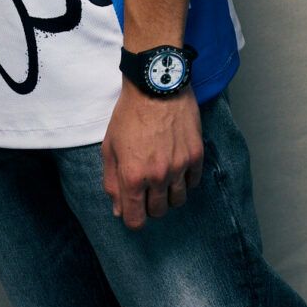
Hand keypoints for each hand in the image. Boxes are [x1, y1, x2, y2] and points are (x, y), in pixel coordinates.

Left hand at [101, 85, 202, 229]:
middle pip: (158, 212)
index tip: (133, 210)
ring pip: (178, 201)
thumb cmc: (129, 115)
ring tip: (163, 177)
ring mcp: (180, 166)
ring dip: (168, 195)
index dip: (133, 219)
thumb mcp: (110, 148)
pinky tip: (176, 166)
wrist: (156, 86)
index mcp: (133, 177)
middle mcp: (158, 176)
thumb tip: (119, 209)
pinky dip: (185, 180)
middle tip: (147, 188)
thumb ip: (112, 182)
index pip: (136, 220)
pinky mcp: (196, 155)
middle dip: (150, 206)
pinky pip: (193, 183)